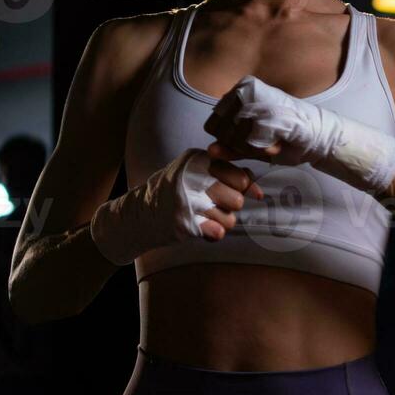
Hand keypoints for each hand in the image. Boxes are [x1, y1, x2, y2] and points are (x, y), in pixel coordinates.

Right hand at [88, 148, 264, 266]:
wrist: (138, 215)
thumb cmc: (173, 193)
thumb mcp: (196, 174)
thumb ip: (227, 174)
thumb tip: (256, 188)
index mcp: (197, 160)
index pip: (240, 176)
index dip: (246, 188)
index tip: (245, 193)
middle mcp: (192, 177)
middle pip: (237, 199)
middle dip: (230, 208)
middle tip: (214, 207)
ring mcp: (186, 200)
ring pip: (229, 219)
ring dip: (221, 223)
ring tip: (204, 218)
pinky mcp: (183, 221)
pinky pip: (217, 232)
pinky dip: (213, 234)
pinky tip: (202, 229)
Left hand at [203, 75, 394, 196]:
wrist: (319, 135)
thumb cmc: (285, 138)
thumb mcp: (252, 144)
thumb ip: (229, 147)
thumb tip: (210, 151)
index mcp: (238, 91)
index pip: (213, 125)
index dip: (229, 141)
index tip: (252, 141)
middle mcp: (243, 90)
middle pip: (222, 133)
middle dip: (241, 146)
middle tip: (266, 142)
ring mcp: (255, 100)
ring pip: (235, 138)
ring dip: (254, 148)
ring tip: (273, 140)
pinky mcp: (266, 111)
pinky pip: (250, 143)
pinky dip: (264, 150)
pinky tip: (277, 143)